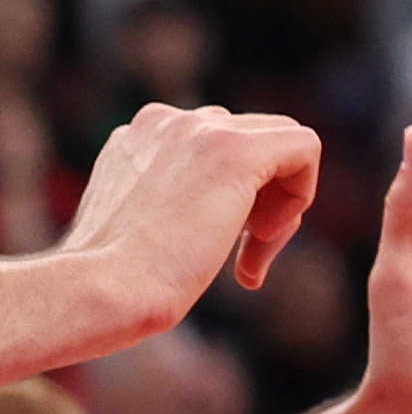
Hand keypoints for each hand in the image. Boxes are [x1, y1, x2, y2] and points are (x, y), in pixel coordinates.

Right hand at [56, 104, 320, 337]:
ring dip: (278, 205)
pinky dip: (300, 194)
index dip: (234, 198)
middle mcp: (166, 121)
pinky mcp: (236, 149)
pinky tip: (263, 234)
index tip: (218, 247)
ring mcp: (199, 129)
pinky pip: (306, 147)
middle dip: (262, 200)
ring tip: (249, 254)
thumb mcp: (140, 226)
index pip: (217, 146)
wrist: (102, 292)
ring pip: (283, 146)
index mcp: (139, 138)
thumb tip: (227, 210)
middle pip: (253, 143)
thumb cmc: (116, 281)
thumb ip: (177, 199)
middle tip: (245, 254)